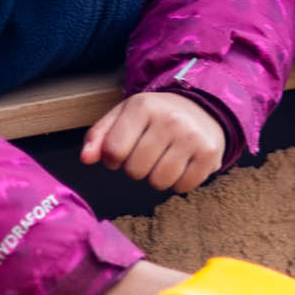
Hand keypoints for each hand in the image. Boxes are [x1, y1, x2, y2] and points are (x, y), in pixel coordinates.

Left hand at [80, 90, 228, 193]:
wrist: (202, 107)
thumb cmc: (155, 116)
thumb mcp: (123, 116)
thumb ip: (99, 136)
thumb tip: (85, 159)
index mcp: (143, 107)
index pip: (113, 151)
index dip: (112, 158)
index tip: (122, 151)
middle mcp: (170, 120)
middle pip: (135, 171)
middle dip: (136, 168)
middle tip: (147, 152)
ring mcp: (192, 137)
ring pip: (159, 182)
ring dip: (156, 177)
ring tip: (163, 158)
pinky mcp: (209, 154)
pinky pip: (182, 187)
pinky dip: (178, 182)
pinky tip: (181, 163)